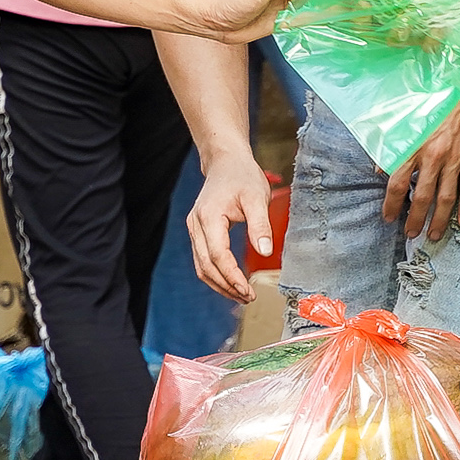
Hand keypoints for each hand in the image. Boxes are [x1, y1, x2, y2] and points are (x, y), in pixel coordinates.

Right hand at [188, 152, 272, 301]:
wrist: (226, 162)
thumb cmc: (242, 176)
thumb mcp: (257, 197)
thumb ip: (260, 225)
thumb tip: (265, 253)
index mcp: (209, 217)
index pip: (217, 255)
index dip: (232, 276)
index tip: (248, 291)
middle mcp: (196, 225)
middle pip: (206, 266)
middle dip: (227, 286)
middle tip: (249, 298)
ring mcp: (194, 229)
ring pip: (201, 266)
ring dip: (220, 284)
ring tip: (242, 295)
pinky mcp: (198, 232)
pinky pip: (202, 260)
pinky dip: (216, 275)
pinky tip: (232, 283)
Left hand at [382, 99, 459, 240]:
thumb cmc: (432, 101)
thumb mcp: (405, 118)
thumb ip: (391, 144)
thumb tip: (379, 169)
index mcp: (414, 146)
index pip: (397, 183)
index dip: (391, 204)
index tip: (388, 217)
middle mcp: (434, 156)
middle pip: (421, 197)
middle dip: (415, 219)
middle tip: (411, 234)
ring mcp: (456, 159)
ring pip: (446, 197)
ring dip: (439, 220)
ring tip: (433, 235)